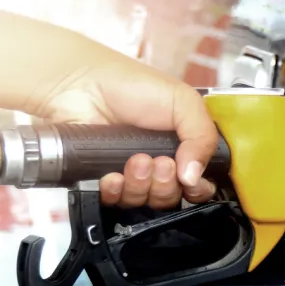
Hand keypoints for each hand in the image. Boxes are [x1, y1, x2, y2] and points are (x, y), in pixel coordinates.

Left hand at [35, 57, 218, 208]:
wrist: (81, 83)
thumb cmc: (134, 86)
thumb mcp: (184, 102)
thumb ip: (203, 138)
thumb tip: (194, 178)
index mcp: (184, 149)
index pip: (199, 185)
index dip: (198, 190)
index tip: (191, 182)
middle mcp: (159, 167)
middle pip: (172, 198)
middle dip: (167, 184)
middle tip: (160, 162)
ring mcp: (130, 177)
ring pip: (144, 201)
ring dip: (142, 185)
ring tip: (135, 160)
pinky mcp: (101, 182)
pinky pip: (113, 201)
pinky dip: (115, 192)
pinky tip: (112, 175)